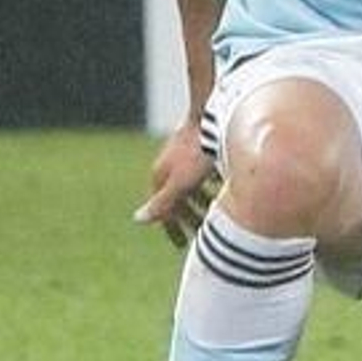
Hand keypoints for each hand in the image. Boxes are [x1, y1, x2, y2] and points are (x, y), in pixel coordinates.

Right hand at [133, 122, 220, 248]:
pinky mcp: (197, 147)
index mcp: (161, 177)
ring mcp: (181, 156)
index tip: (182, 245)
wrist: (210, 115)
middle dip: (189, 217)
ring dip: (200, 201)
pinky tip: (223, 186)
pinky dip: (208, 185)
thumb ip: (162, 202)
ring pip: (189, 185)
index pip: (164, 211)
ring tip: (215, 213)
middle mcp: (168, 167)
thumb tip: (138, 219)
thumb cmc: (198, 152)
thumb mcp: (181, 182)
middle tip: (201, 232)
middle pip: (177, 198)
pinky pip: (200, 172)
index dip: (173, 229)